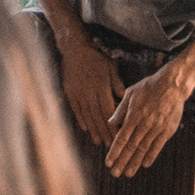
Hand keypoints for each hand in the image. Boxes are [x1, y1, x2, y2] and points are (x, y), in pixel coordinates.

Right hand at [53, 27, 121, 144]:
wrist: (74, 49)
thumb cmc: (96, 57)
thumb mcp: (111, 68)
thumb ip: (118, 85)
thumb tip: (124, 101)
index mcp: (101, 89)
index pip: (109, 113)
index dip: (114, 126)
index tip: (119, 138)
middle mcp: (89, 94)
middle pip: (98, 118)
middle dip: (105, 133)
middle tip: (110, 146)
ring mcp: (78, 95)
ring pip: (87, 116)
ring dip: (93, 130)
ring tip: (98, 141)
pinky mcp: (70, 93)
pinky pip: (76, 109)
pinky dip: (81, 120)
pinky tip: (85, 128)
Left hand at [104, 57, 194, 178]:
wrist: (172, 85)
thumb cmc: (149, 87)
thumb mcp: (130, 93)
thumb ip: (120, 110)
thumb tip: (110, 123)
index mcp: (133, 116)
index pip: (121, 138)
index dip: (114, 152)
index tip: (108, 162)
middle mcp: (144, 125)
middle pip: (131, 147)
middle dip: (122, 161)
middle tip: (115, 173)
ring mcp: (157, 128)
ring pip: (143, 149)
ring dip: (135, 162)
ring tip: (128, 173)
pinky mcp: (167, 130)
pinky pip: (158, 146)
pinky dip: (151, 156)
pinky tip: (145, 164)